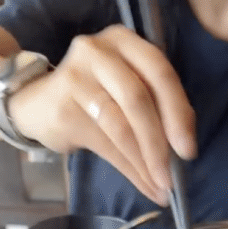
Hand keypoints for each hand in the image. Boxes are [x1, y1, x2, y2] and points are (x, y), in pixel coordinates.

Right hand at [10, 24, 195, 205]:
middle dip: (160, 143)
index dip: (178, 113)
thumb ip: (159, 108)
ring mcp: (76, 76)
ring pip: (120, 125)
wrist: (39, 102)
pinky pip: (105, 143)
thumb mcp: (131, 89)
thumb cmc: (98, 96)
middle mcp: (98, 51)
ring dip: (145, 163)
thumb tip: (185, 151)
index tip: (188, 149)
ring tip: (161, 186)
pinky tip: (145, 184)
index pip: (159, 73)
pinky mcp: (63, 107)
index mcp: (125, 42)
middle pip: (138, 99)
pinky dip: (130, 169)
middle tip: (173, 176)